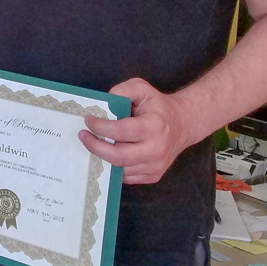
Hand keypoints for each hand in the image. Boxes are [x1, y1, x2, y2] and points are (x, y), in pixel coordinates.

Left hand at [79, 78, 193, 184]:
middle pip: (118, 156)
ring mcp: (156, 166)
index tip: (88, 120)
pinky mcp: (153, 176)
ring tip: (94, 143)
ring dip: (102, 157)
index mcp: (154, 126)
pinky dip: (112, 166)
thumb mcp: (141, 89)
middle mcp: (157, 149)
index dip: (100, 127)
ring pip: (119, 169)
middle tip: (83, 135)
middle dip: (95, 147)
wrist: (183, 124)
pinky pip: (125, 177)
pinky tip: (107, 153)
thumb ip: (122, 91)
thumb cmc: (158, 106)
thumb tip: (104, 103)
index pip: (120, 131)